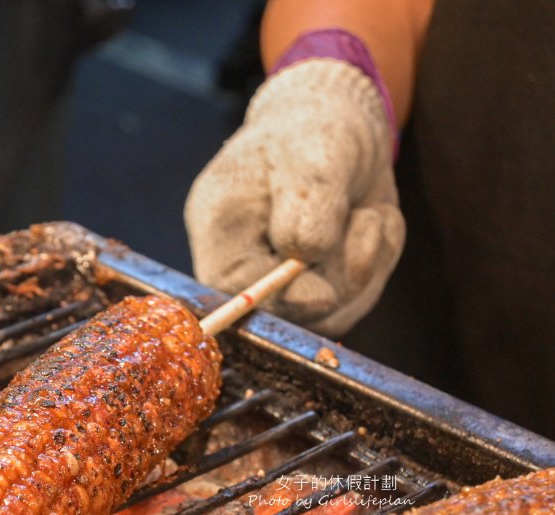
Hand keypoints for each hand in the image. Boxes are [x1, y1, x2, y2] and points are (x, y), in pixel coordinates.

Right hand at [185, 59, 403, 335]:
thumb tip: (307, 260)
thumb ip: (308, 207)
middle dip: (341, 272)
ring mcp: (283, 281)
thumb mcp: (314, 153)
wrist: (339, 119)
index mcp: (220, 231)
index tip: (322, 263)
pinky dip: (378, 260)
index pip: (236, 292)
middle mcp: (244, 266)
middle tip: (366, 217)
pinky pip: (356, 300)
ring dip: (368, 261)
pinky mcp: (319, 285)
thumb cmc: (313, 127)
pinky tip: (371, 220)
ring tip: (369, 212)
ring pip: (331, 312)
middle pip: (288, 312)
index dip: (283, 293)